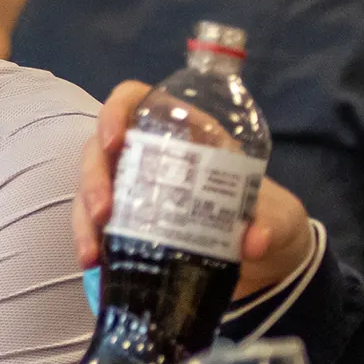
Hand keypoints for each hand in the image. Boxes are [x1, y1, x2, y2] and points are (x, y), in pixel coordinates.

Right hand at [73, 80, 313, 298]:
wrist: (271, 258)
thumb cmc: (271, 218)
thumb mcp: (279, 218)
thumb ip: (270, 225)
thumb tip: (254, 241)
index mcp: (188, 135)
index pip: (137, 101)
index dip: (117, 111)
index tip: (114, 141)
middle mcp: (154, 157)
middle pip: (103, 149)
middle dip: (95, 178)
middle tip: (104, 212)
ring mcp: (139, 191)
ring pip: (93, 188)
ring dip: (85, 215)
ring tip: (93, 249)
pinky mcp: (133, 225)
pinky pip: (98, 225)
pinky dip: (91, 241)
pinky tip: (94, 261)